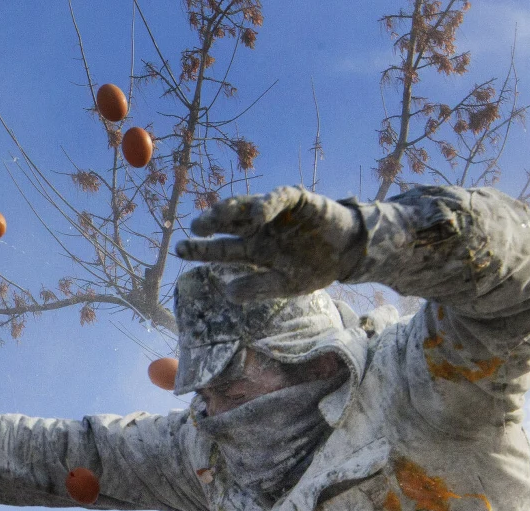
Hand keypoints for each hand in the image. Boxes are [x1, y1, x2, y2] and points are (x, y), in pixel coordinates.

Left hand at [174, 186, 362, 301]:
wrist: (349, 254)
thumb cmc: (315, 268)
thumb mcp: (285, 285)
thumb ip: (258, 288)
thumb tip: (227, 293)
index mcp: (254, 250)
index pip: (222, 249)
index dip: (201, 249)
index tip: (180, 249)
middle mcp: (260, 230)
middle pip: (228, 224)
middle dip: (211, 225)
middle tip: (195, 228)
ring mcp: (276, 214)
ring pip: (247, 207)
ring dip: (231, 210)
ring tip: (214, 216)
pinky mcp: (298, 201)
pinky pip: (279, 198)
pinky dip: (268, 203)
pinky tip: (257, 214)